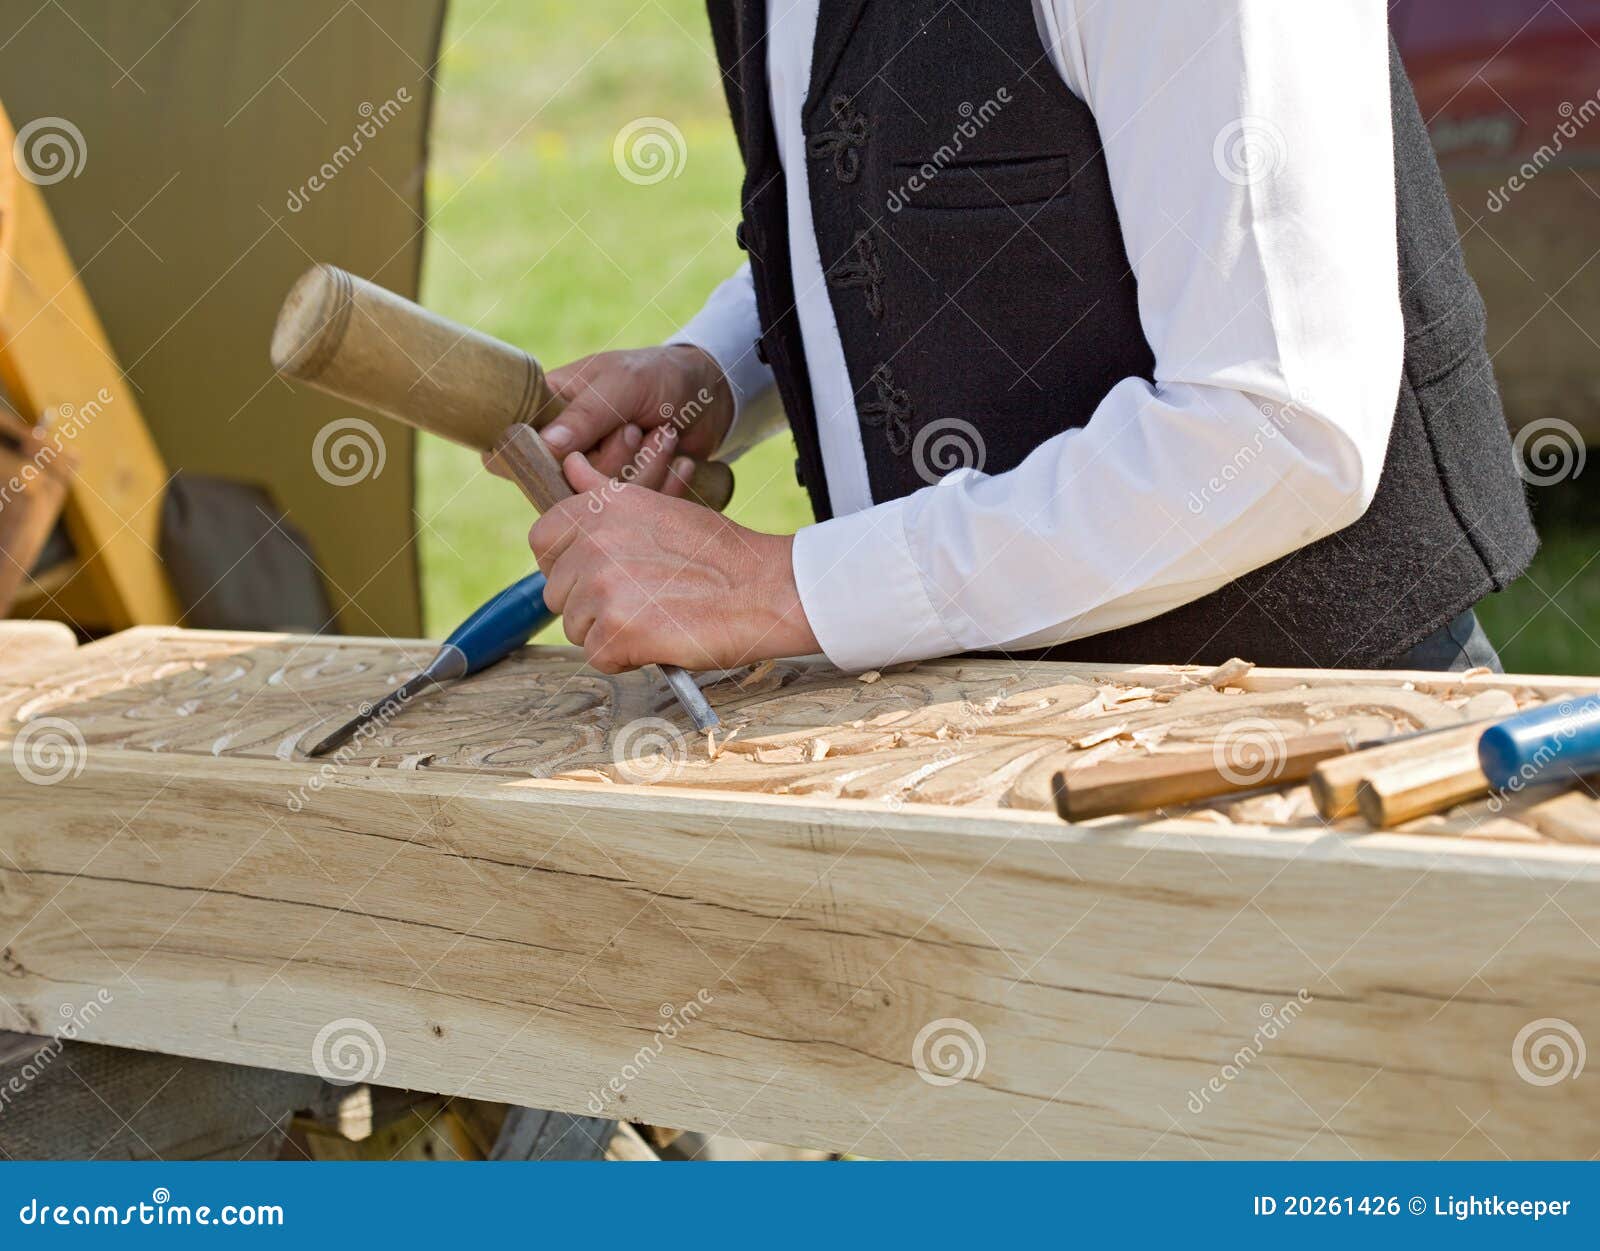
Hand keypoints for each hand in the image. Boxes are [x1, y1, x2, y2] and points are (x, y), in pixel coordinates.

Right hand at [487, 345, 734, 497]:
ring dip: (647, 467)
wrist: (710, 393)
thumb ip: (586, 414)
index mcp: (550, 414)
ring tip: (666, 434)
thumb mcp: (621, 384)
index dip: (533, 464)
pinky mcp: (631, 497)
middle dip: (614, 458)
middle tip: (634, 428)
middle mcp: (568, 452)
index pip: (517, 451)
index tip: (567, 459)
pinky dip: (667, 487)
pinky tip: (681, 461)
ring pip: (607, 500)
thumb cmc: (656, 375)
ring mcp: (599, 477)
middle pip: (570, 484)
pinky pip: (640, 510)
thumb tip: (546, 445)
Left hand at [530, 453, 818, 672]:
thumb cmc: (721, 554)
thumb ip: (604, 493)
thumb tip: (571, 465)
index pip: (542, 540)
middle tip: (642, 598)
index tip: (600, 574)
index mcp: (601, 507)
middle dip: (591, 604)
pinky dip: (626, 658)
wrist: (767, 590)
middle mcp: (594, 541)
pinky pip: (597, 657)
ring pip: (575, 627)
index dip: (566, 564)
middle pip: (556, 591)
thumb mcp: (659, 506)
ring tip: (655, 616)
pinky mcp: (616, 630)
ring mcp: (602, 586)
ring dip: (609, 631)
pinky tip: (659, 639)